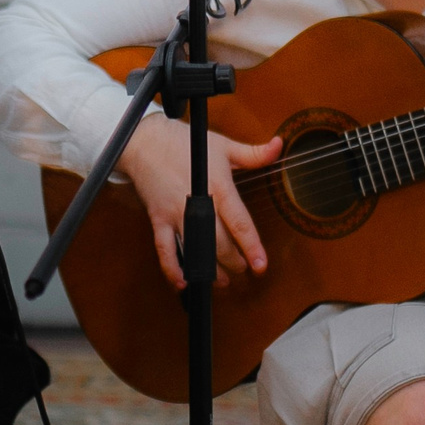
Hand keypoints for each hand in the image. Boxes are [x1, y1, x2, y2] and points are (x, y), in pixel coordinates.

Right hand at [118, 112, 284, 291]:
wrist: (145, 142)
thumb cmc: (186, 143)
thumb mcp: (223, 145)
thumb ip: (253, 153)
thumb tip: (278, 145)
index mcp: (218, 185)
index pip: (239, 221)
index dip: (251, 245)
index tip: (261, 265)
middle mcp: (197, 202)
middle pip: (219, 242)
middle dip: (234, 261)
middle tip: (244, 268)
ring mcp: (176, 213)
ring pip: (196, 248)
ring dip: (210, 269)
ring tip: (223, 280)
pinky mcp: (158, 219)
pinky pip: (164, 248)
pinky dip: (171, 268)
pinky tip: (182, 282)